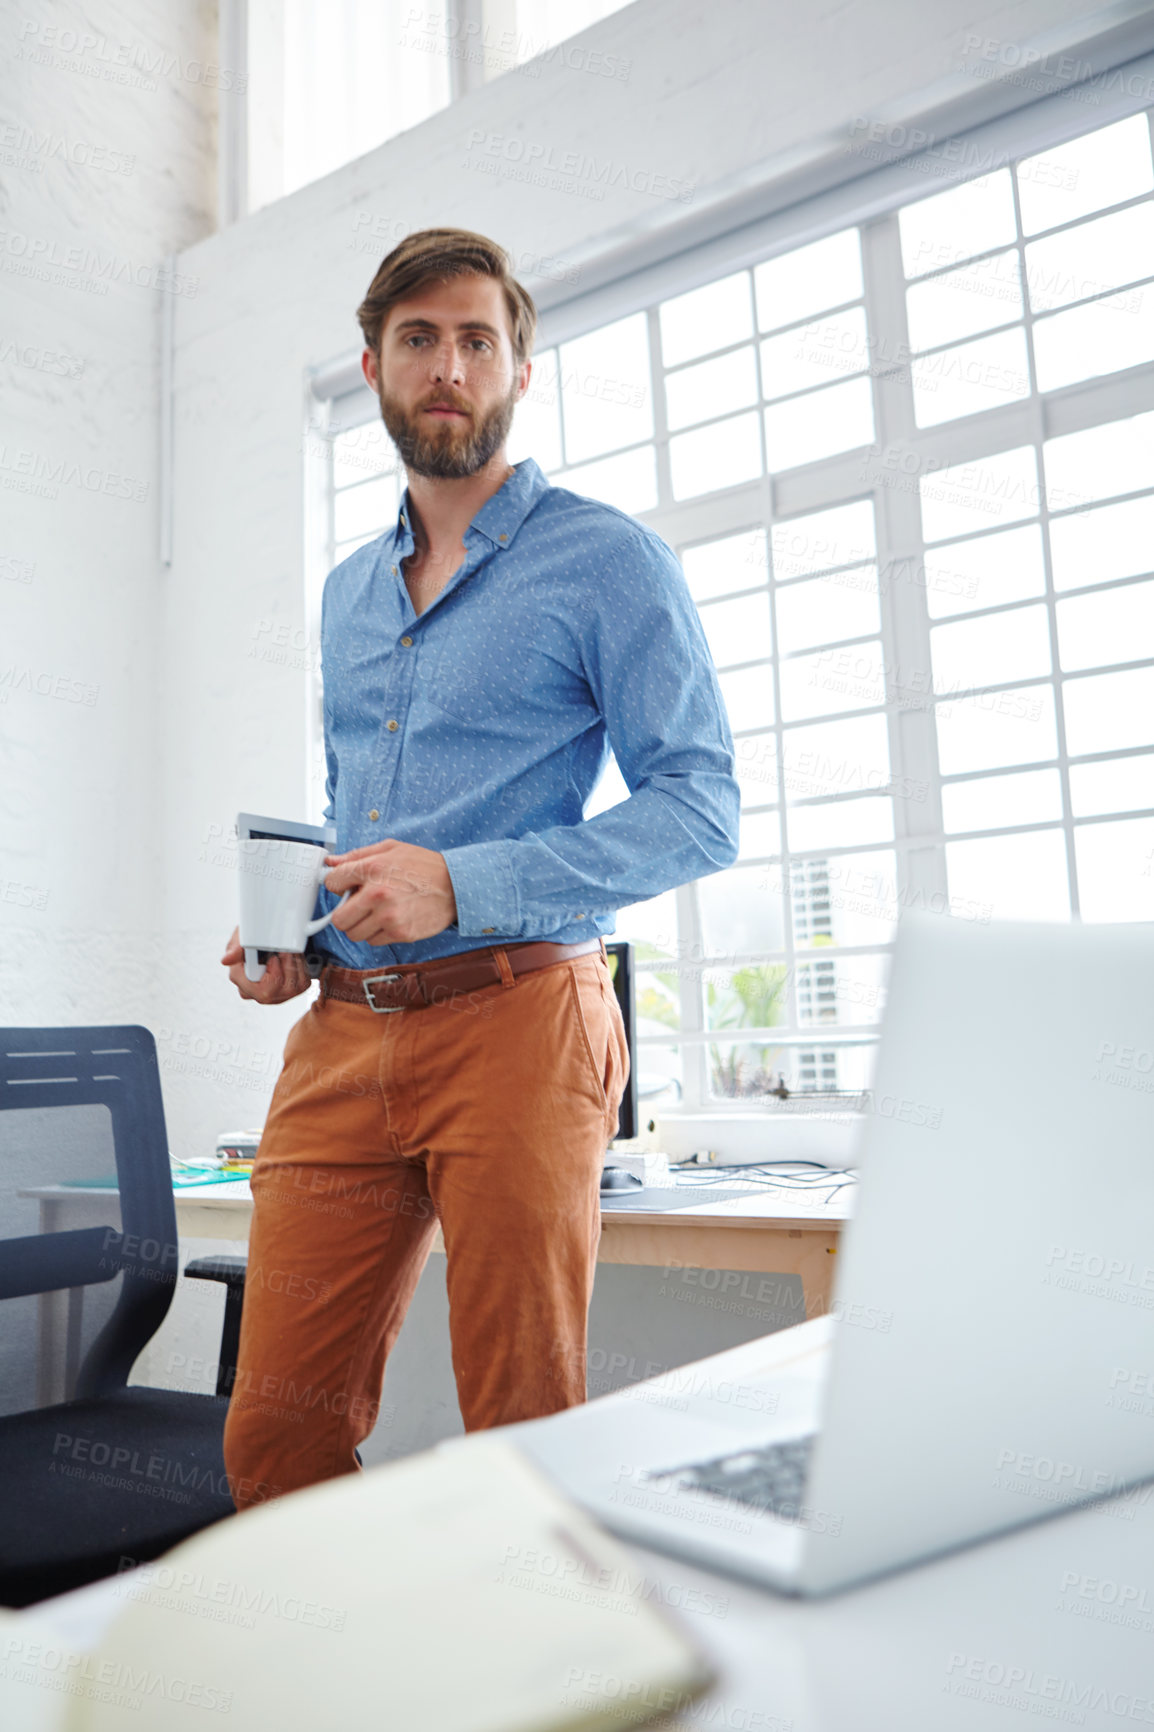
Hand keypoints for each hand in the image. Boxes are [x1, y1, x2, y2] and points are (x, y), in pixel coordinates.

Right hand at [220, 928, 311, 1003]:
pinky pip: (303, 984)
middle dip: (288, 967)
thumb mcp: (241, 937)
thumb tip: (226, 960)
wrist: (267, 936)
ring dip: (296, 964)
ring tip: (289, 950)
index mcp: (243, 983)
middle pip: (282, 991)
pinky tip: (294, 957)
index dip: (274, 974)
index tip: (274, 956)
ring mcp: (276, 996)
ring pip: (295, 987)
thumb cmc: (251, 938)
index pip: (264, 992)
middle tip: (287, 950)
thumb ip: (235, 949)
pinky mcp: (291, 992)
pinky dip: (302, 968)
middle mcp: (258, 994)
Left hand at [322, 840, 457, 945]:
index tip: (344, 887)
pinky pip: (374, 941)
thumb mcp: (391, 849)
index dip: (337, 885)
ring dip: (362, 925)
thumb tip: (331, 862)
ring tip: (378, 912)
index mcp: (372, 868)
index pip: (331, 883)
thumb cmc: (424, 866)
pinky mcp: (400, 933)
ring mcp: (389, 917)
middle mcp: (378, 894)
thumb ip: (358, 855)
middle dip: (345, 913)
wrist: (456, 885)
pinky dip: (379, 933)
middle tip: (358, 906)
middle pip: (338, 919)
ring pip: (355, 934)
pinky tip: (392, 919)